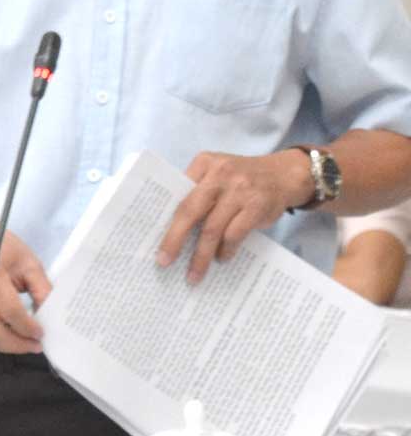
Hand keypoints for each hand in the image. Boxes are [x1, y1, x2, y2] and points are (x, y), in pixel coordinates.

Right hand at [0, 210, 50, 352]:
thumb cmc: (1, 247)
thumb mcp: (28, 262)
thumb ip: (42, 289)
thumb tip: (51, 318)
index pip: (10, 311)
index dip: (27, 327)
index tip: (41, 334)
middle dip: (17, 344)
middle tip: (35, 346)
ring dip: (6, 345)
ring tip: (24, 342)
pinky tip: (8, 332)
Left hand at [157, 149, 311, 284]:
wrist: (285, 174)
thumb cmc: (242, 178)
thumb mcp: (218, 172)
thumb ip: (198, 191)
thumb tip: (172, 227)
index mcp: (204, 163)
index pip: (177, 193)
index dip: (164, 219)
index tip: (151, 239)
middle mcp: (220, 174)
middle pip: (189, 212)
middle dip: (174, 240)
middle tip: (164, 261)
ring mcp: (239, 190)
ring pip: (212, 229)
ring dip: (202, 255)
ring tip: (195, 272)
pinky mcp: (256, 206)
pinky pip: (235, 234)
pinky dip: (227, 249)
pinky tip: (222, 258)